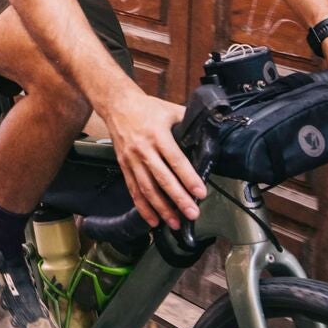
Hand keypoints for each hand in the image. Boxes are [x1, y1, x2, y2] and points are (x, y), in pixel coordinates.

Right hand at [102, 91, 207, 228]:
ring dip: (161, 208)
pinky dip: (142, 207)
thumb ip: (189, 122)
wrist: (117, 105)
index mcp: (158, 135)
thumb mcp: (170, 109)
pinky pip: (133, 190)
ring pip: (147, 189)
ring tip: (175, 223)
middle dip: (178, 199)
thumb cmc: (147, 107)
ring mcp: (132, 160)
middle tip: (192, 214)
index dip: (188, 178)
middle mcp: (144, 149)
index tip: (200, 193)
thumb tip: (210, 131)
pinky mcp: (124, 166)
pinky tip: (153, 220)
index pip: (176, 160)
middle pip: (162, 179)